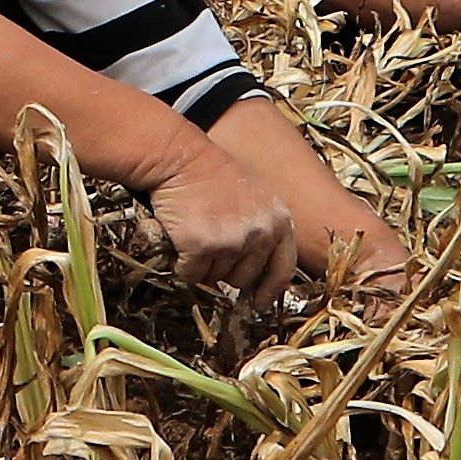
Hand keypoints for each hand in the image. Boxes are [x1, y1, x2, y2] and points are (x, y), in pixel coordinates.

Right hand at [144, 144, 300, 307]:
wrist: (177, 156)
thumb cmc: (210, 172)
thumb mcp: (255, 195)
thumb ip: (263, 228)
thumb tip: (258, 272)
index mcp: (279, 221)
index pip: (283, 269)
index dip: (270, 290)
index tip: (259, 303)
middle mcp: (261, 234)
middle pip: (244, 278)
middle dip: (225, 271)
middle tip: (209, 248)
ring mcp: (232, 241)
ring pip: (215, 278)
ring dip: (201, 266)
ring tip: (193, 235)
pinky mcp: (202, 246)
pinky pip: (191, 274)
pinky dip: (181, 265)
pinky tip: (178, 242)